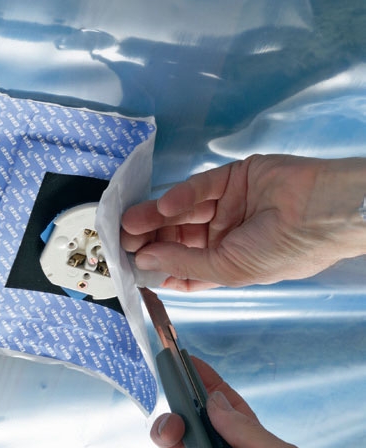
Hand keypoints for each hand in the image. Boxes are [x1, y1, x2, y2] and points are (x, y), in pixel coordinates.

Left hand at [121, 155, 365, 289]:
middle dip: (151, 240)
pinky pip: (201, 188)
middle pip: (179, 238)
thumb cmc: (281, 251)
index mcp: (227, 263)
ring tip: (130, 223)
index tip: (131, 266)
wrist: (324, 212)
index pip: (184, 267)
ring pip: (184, 213)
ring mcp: (229, 206)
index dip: (158, 268)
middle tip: (123, 239)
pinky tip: (163, 207)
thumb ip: (184, 263)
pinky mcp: (233, 178)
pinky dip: (181, 196)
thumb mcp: (230, 268)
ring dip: (156, 217)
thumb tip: (144, 262)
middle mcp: (225, 235)